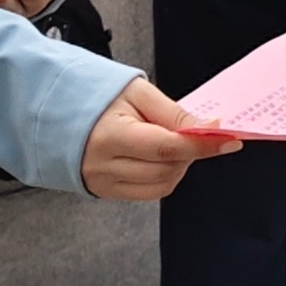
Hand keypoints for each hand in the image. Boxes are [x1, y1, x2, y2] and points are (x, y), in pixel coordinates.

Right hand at [81, 79, 235, 200]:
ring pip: (162, 185)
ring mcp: (103, 183)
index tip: (229, 139)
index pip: (167, 148)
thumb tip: (209, 130)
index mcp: (110, 136)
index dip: (203, 145)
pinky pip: (148, 192)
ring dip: (179, 165)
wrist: (56, 110)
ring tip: (172, 142)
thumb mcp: (136, 93)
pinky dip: (164, 176)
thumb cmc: (97, 96)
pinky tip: (160, 157)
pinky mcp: (105, 192)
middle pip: (167, 168)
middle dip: (190, 152)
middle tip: (194, 132)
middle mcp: (104, 166)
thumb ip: (173, 113)